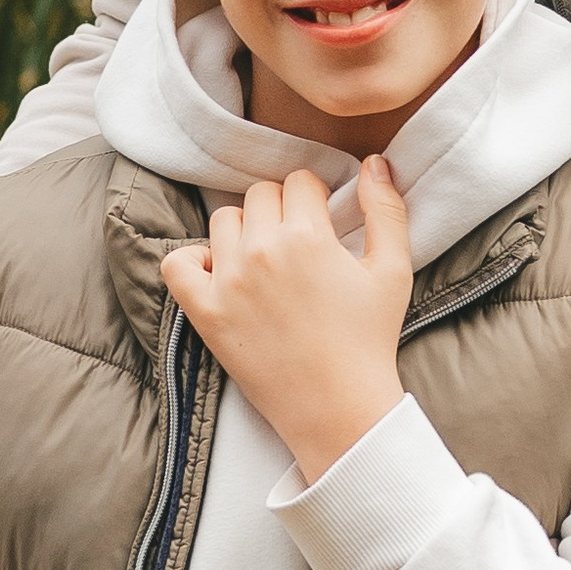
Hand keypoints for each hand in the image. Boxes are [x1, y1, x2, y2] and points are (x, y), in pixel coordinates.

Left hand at [161, 160, 412, 481]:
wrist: (338, 407)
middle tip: (297, 245)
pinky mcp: (205, 312)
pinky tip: (220, 273)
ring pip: (224, 220)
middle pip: (260, 195)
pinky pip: (177, 263)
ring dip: (244, 231)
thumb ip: (387, 209)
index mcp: (308, 235)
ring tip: (265, 261)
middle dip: (280, 210)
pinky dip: (193, 261)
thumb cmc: (369, 340)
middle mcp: (262, 250)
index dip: (314, 199)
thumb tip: (374, 162)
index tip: (321, 225)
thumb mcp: (393, 270)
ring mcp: (228, 281)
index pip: (299, 181)